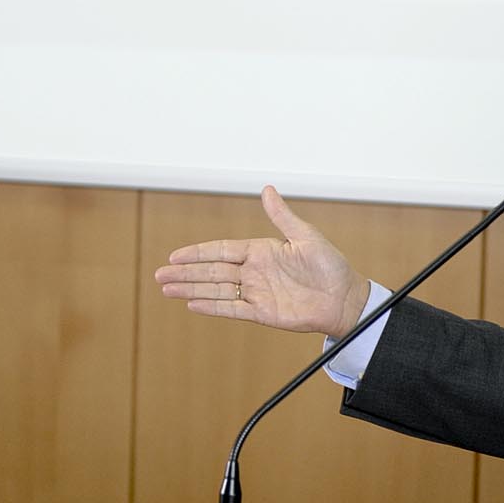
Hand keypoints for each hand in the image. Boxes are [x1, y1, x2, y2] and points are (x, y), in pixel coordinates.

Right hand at [155, 186, 370, 335]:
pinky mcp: (262, 313)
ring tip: (167, 290)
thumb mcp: (306, 236)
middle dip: (185, 273)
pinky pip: (232, 309)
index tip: (175, 256)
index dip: (197, 253)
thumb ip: (282, 216)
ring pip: (216, 290)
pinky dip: (212, 307)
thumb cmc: (330, 265)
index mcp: (261, 251)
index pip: (221, 251)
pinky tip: (192, 305)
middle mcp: (254, 271)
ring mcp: (256, 293)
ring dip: (191, 290)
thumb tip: (267, 189)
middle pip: (212, 272)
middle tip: (159, 275)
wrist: (344, 298)